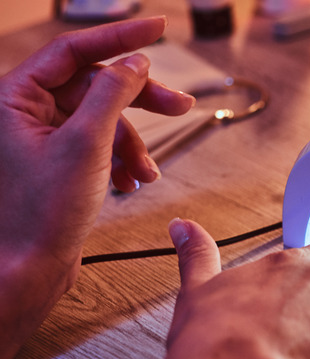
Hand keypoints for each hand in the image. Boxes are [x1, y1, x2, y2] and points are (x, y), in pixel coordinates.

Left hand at [0, 17, 193, 358]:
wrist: (30, 268)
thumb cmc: (42, 213)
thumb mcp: (86, 143)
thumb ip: (112, 93)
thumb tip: (135, 62)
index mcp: (15, 98)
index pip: (74, 50)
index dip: (120, 38)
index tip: (159, 27)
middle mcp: (25, 112)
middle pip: (95, 84)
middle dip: (139, 101)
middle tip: (179, 105)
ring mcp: (43, 137)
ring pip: (103, 118)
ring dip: (133, 143)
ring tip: (146, 172)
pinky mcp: (59, 160)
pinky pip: (100, 143)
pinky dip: (121, 159)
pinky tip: (129, 182)